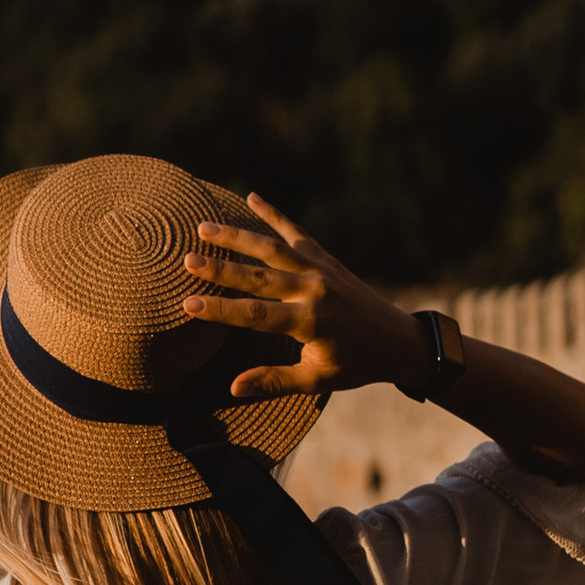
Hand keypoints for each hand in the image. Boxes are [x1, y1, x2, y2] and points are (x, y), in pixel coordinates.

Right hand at [182, 194, 423, 401]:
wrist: (397, 340)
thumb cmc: (355, 365)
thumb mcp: (317, 380)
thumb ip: (275, 381)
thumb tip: (234, 387)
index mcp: (310, 322)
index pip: (256, 315)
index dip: (221, 310)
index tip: (189, 305)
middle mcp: (314, 290)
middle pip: (259, 276)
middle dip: (221, 269)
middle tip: (186, 260)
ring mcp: (320, 269)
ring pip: (273, 248)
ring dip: (237, 236)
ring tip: (204, 228)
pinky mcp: (326, 258)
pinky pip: (296, 232)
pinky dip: (274, 214)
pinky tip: (251, 197)